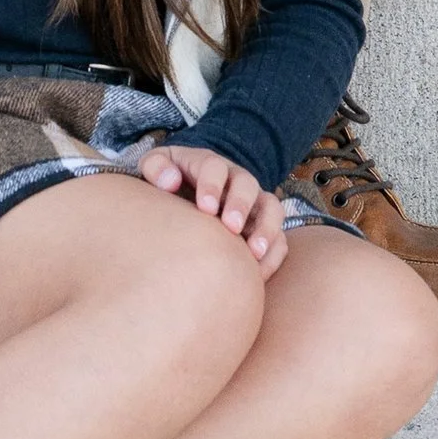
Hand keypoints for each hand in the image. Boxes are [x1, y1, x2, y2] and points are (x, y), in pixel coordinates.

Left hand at [137, 140, 287, 271]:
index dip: (212, 185)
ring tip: (255, 252)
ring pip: (272, 208)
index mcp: (209, 165)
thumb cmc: (170, 181)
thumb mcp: (157, 166)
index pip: (215, 167)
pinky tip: (260, 273)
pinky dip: (274, 253)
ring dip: (267, 228)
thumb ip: (156, 168)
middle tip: (231, 227)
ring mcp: (253, 203)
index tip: (205, 207)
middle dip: (241, 204)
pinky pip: (280, 238)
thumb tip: (170, 182)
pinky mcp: (263, 227)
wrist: (189, 191)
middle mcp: (236, 181)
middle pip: (247, 184)